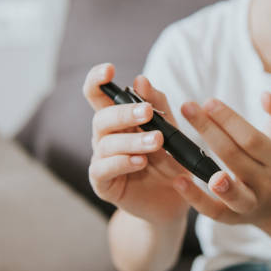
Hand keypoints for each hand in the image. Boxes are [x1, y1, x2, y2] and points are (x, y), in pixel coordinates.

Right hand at [83, 63, 189, 224]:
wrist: (173, 201)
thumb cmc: (169, 161)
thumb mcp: (170, 131)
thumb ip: (158, 106)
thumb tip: (141, 80)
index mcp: (118, 120)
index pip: (97, 94)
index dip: (97, 80)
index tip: (109, 69)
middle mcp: (105, 137)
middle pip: (102, 117)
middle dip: (124, 113)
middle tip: (147, 112)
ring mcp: (102, 160)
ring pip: (105, 143)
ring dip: (132, 140)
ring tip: (156, 142)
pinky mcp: (103, 184)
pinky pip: (104, 169)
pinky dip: (122, 162)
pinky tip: (140, 161)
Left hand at [171, 92, 270, 224]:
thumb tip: (267, 96)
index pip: (251, 139)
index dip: (230, 121)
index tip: (208, 102)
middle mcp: (266, 183)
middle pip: (235, 157)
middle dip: (210, 131)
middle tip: (187, 107)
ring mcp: (250, 204)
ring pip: (234, 195)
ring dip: (216, 182)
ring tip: (192, 163)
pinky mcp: (231, 219)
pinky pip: (214, 212)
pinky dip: (196, 198)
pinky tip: (179, 181)